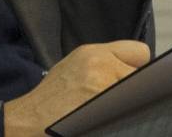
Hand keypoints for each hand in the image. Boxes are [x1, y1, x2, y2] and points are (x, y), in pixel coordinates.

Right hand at [3, 41, 150, 136]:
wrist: (28, 119)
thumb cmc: (50, 98)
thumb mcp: (75, 66)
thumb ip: (104, 62)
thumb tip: (133, 72)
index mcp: (93, 53)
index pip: (140, 52)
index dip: (137, 68)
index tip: (132, 79)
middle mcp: (100, 65)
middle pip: (142, 77)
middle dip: (134, 88)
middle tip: (118, 100)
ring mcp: (103, 88)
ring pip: (138, 96)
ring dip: (128, 104)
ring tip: (107, 110)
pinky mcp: (104, 111)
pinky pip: (128, 113)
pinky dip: (122, 117)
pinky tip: (105, 118)